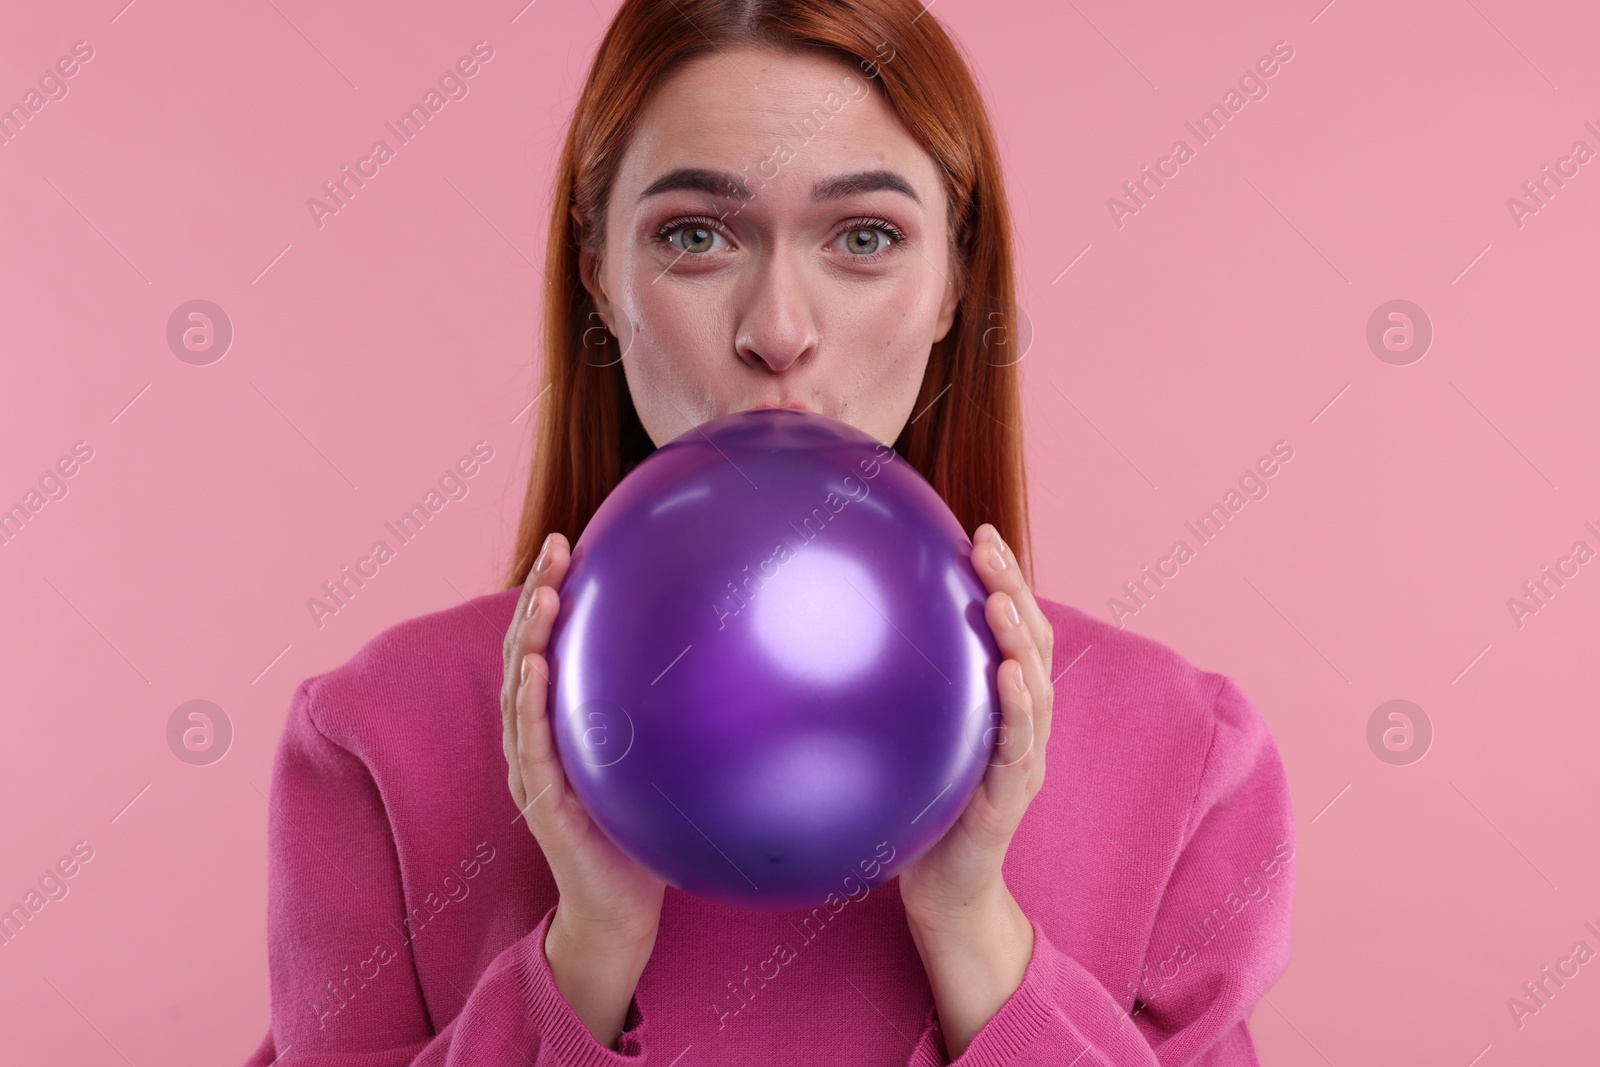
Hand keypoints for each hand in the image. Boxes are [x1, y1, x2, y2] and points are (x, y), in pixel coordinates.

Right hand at [502, 532, 666, 1043]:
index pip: (547, 647)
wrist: (622, 910)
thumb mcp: (653, 763)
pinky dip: (530, 703)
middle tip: (554, 545)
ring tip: (541, 592)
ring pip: (520, 692)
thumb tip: (732, 663)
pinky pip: (533, 746)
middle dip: (535, 596)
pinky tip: (537, 667)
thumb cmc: (640, 835)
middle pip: (525, 654)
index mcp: (557, 727)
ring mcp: (532, 769)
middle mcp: (535, 741)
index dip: (550, 595)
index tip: (568, 544)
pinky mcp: (543, 801)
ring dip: (527, 638)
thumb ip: (667, 718)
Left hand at [898, 523, 1055, 927]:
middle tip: (988, 544)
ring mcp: (1023, 760)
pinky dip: (1019, 707)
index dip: (1005, 579)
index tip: (980, 531)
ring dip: (1020, 640)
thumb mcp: (915, 737)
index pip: (1012, 630)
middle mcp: (1023, 724)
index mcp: (1004, 705)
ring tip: (1001, 598)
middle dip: (1014, 588)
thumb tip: (842, 634)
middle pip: (1032, 643)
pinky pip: (1019, 745)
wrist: (943, 889)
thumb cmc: (924, 808)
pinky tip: (1009, 676)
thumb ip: (906, 692)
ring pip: (1036, 688)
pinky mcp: (1010, 797)